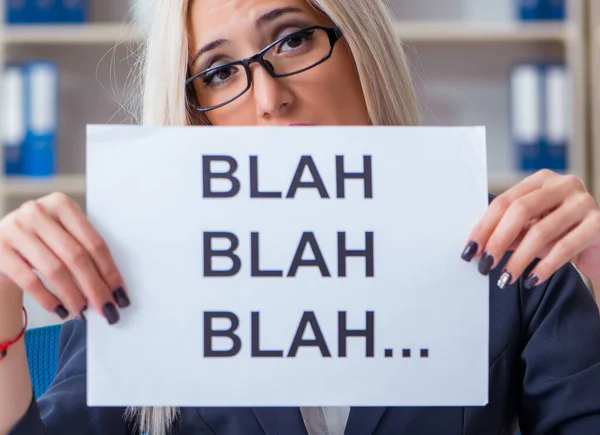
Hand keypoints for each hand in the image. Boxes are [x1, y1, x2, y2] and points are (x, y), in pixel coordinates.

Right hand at [0, 192, 129, 323]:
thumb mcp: (61, 236)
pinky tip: (61, 310)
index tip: (120, 293)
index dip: (109, 271)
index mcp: (61, 204)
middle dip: (95, 287)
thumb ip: (84, 251)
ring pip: (55, 269)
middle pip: (76, 256)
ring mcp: (15, 229)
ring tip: (84, 311)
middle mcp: (37, 212)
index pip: (94, 242)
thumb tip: (112, 288)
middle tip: (107, 309)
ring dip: (74, 295)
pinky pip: (30, 280)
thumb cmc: (39, 242)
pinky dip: (49, 299)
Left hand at [460, 170, 599, 292]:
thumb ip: (509, 233)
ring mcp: (583, 202)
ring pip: (541, 231)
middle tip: (485, 264)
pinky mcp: (599, 223)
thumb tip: (477, 248)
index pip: (505, 201)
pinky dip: (544, 267)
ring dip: (519, 259)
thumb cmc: (561, 236)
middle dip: (498, 240)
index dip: (484, 226)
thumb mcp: (531, 230)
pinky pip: (564, 248)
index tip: (469, 249)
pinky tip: (531, 280)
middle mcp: (563, 184)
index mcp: (541, 180)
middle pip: (520, 210)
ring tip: (505, 278)